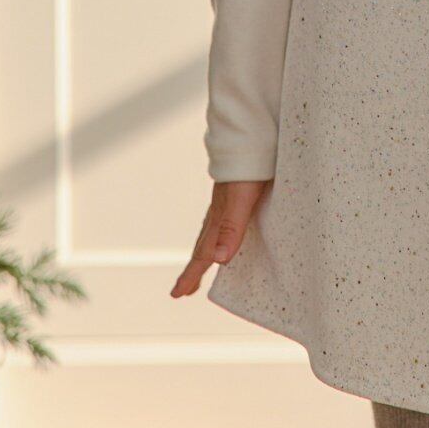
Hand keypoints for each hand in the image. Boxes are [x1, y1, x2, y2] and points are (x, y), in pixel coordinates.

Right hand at [170, 179, 269, 297]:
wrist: (251, 134)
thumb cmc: (249, 168)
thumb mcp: (241, 200)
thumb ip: (231, 229)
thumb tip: (219, 261)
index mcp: (218, 218)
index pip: (202, 253)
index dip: (191, 274)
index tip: (177, 294)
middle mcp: (218, 211)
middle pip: (202, 246)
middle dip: (194, 268)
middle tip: (183, 291)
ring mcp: (225, 200)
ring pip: (211, 232)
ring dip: (204, 251)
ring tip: (201, 264)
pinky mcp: (236, 190)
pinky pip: (222, 219)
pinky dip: (217, 232)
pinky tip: (223, 230)